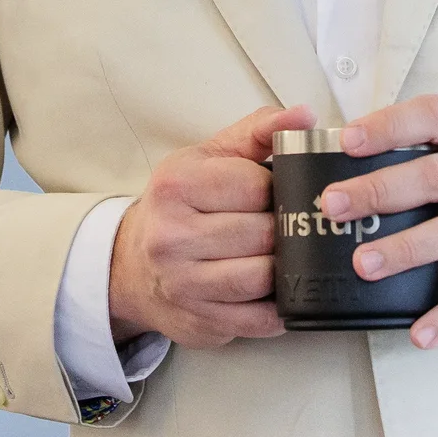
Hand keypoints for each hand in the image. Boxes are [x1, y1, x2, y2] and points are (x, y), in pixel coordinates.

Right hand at [108, 103, 315, 348]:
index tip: (277, 191)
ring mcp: (183, 284)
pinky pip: (260, 320)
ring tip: (286, 254)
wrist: (132, 264)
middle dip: (285, 230)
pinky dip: (280, 306)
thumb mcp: (210, 158)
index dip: (279, 189)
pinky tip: (280, 289)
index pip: (255, 187)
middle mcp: (171, 236)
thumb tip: (305, 115)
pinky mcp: (200, 321)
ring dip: (284, 267)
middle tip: (288, 225)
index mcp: (175, 185)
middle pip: (262, 234)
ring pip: (262, 278)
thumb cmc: (181, 204)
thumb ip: (259, 131)